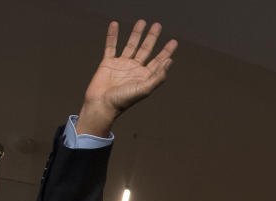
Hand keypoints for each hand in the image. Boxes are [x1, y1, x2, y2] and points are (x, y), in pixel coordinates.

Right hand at [77, 20, 176, 136]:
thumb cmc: (124, 100)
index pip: (158, 61)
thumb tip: (169, 61)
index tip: (173, 42)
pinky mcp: (108, 63)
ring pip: (131, 45)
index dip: (166, 51)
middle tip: (157, 26)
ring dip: (136, 34)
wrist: (102, 104)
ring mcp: (122, 65)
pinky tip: (115, 25)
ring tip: (142, 22)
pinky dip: (112, 35)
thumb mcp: (144, 89)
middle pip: (146, 49)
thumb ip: (157, 76)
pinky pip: (111, 46)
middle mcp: (135, 69)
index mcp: (145, 76)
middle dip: (152, 37)